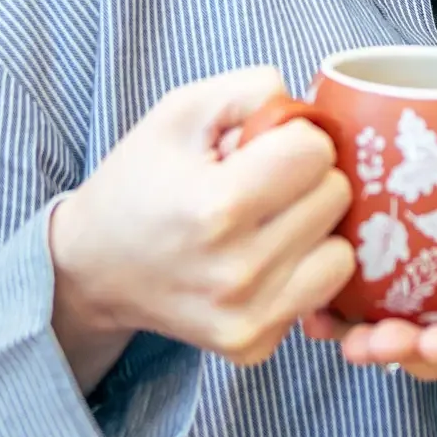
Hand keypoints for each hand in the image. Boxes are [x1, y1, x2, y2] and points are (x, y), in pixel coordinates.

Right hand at [49, 66, 354, 391]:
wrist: (94, 268)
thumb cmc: (140, 180)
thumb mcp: (181, 110)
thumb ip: (254, 90)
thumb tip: (312, 112)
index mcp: (216, 206)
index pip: (316, 151)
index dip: (293, 137)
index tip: (260, 148)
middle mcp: (237, 270)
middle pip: (335, 197)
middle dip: (305, 179)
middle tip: (260, 184)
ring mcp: (248, 316)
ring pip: (342, 250)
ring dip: (314, 229)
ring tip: (266, 223)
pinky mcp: (254, 345)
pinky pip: (322, 292)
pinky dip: (303, 270)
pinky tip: (261, 259)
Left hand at [303, 221, 436, 387]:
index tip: (435, 340)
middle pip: (429, 354)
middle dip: (403, 351)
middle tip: (377, 341)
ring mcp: (415, 320)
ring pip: (389, 343)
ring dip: (364, 342)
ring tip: (341, 334)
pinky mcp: (378, 303)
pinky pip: (354, 318)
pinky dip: (334, 321)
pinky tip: (315, 318)